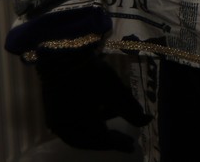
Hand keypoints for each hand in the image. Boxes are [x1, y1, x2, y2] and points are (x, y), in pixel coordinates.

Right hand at [35, 45, 151, 152]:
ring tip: (114, 120)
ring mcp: (56, 119)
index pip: (103, 140)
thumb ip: (131, 110)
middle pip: (88, 141)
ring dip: (97, 130)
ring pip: (79, 133)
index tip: (132, 146)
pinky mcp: (52, 109)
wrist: (62, 54)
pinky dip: (85, 122)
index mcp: (80, 127)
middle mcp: (65, 128)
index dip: (119, 143)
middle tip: (122, 140)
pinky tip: (99, 110)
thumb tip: (147, 121)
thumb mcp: (115, 91)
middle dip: (106, 141)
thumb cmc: (91, 74)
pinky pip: (71, 124)